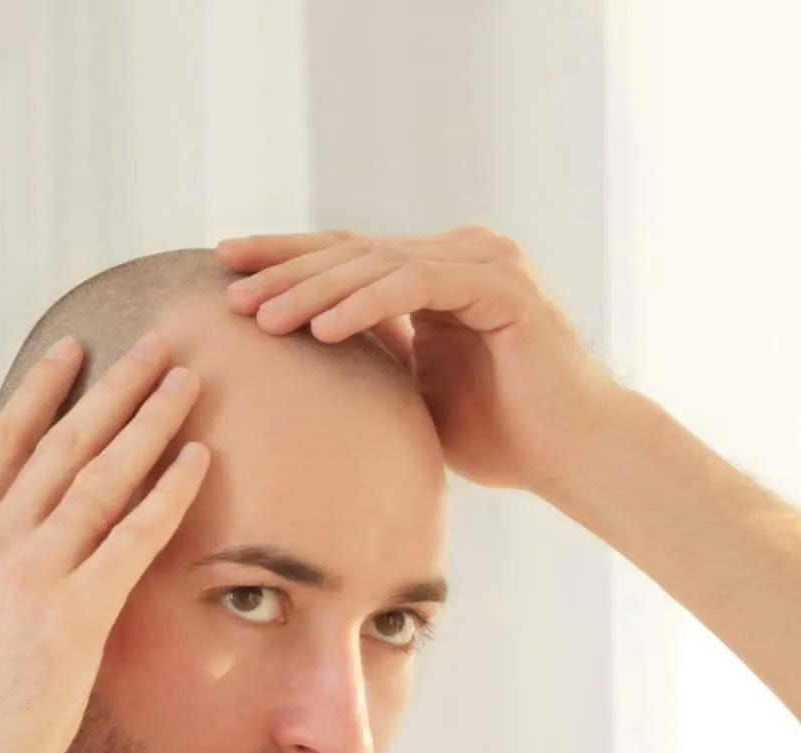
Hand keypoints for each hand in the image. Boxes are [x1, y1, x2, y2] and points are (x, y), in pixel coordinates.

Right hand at [0, 333, 207, 752]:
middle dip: (113, 387)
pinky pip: (132, 539)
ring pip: (101, 477)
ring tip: (188, 381)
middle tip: (156, 343)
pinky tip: (198, 459)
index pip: (3, 443)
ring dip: (148, 422)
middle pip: (63, 443)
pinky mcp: (77, 613)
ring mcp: (36, 574)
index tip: (72, 351)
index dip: (41, 392)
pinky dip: (166, 494)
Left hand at [216, 225, 624, 493]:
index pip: (348, 255)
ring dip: (315, 289)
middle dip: (286, 269)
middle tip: (228, 289)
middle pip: (354, 249)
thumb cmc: (502, 436)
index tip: (225, 270)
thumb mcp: (414, 393)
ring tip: (263, 316)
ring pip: (379, 263)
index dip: (285, 261)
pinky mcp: (503, 287)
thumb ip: (374, 360)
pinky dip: (368, 304)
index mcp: (436, 271)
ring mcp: (484, 262)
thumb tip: (305, 359)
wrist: (575, 456)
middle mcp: (461, 253)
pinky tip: (323, 328)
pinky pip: (419, 286)